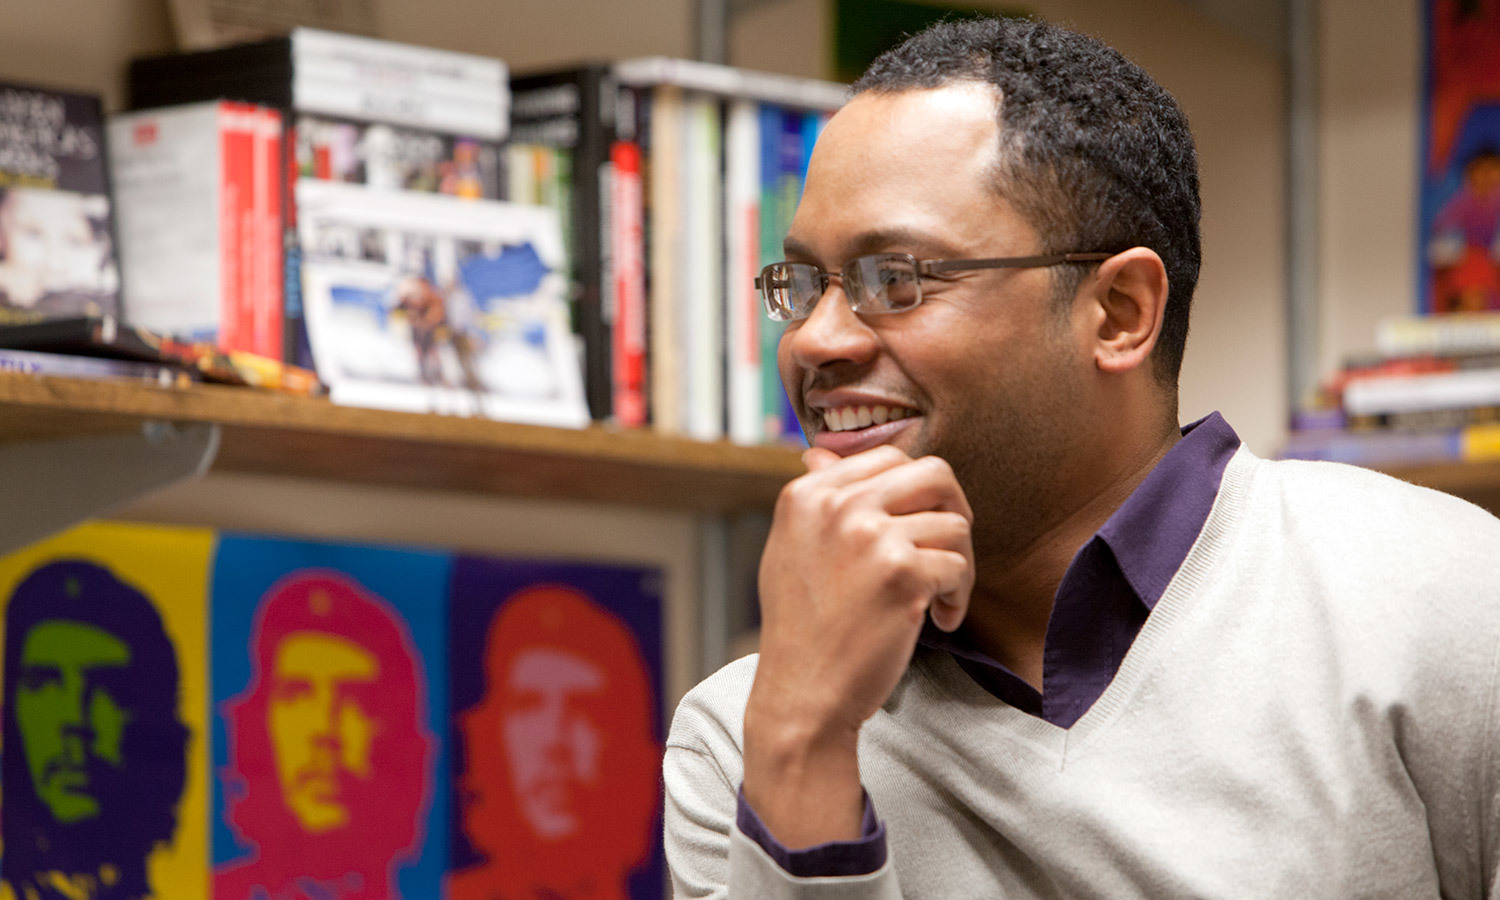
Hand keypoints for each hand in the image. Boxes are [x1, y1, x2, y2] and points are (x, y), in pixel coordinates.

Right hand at [742, 444, 973, 846]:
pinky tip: (937, 620)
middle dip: (952, 509)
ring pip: (955, 523)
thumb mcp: (792, 550)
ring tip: (938, 598)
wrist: (802, 695)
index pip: (888, 458)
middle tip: (947, 549)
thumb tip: (819, 451)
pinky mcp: (903, 573)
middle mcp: (838, 505)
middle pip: (933, 472)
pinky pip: (959, 566)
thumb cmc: (802, 628)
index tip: (913, 529)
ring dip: (957, 563)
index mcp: (808, 494)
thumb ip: (817, 500)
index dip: (914, 494)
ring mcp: (871, 536)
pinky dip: (957, 597)